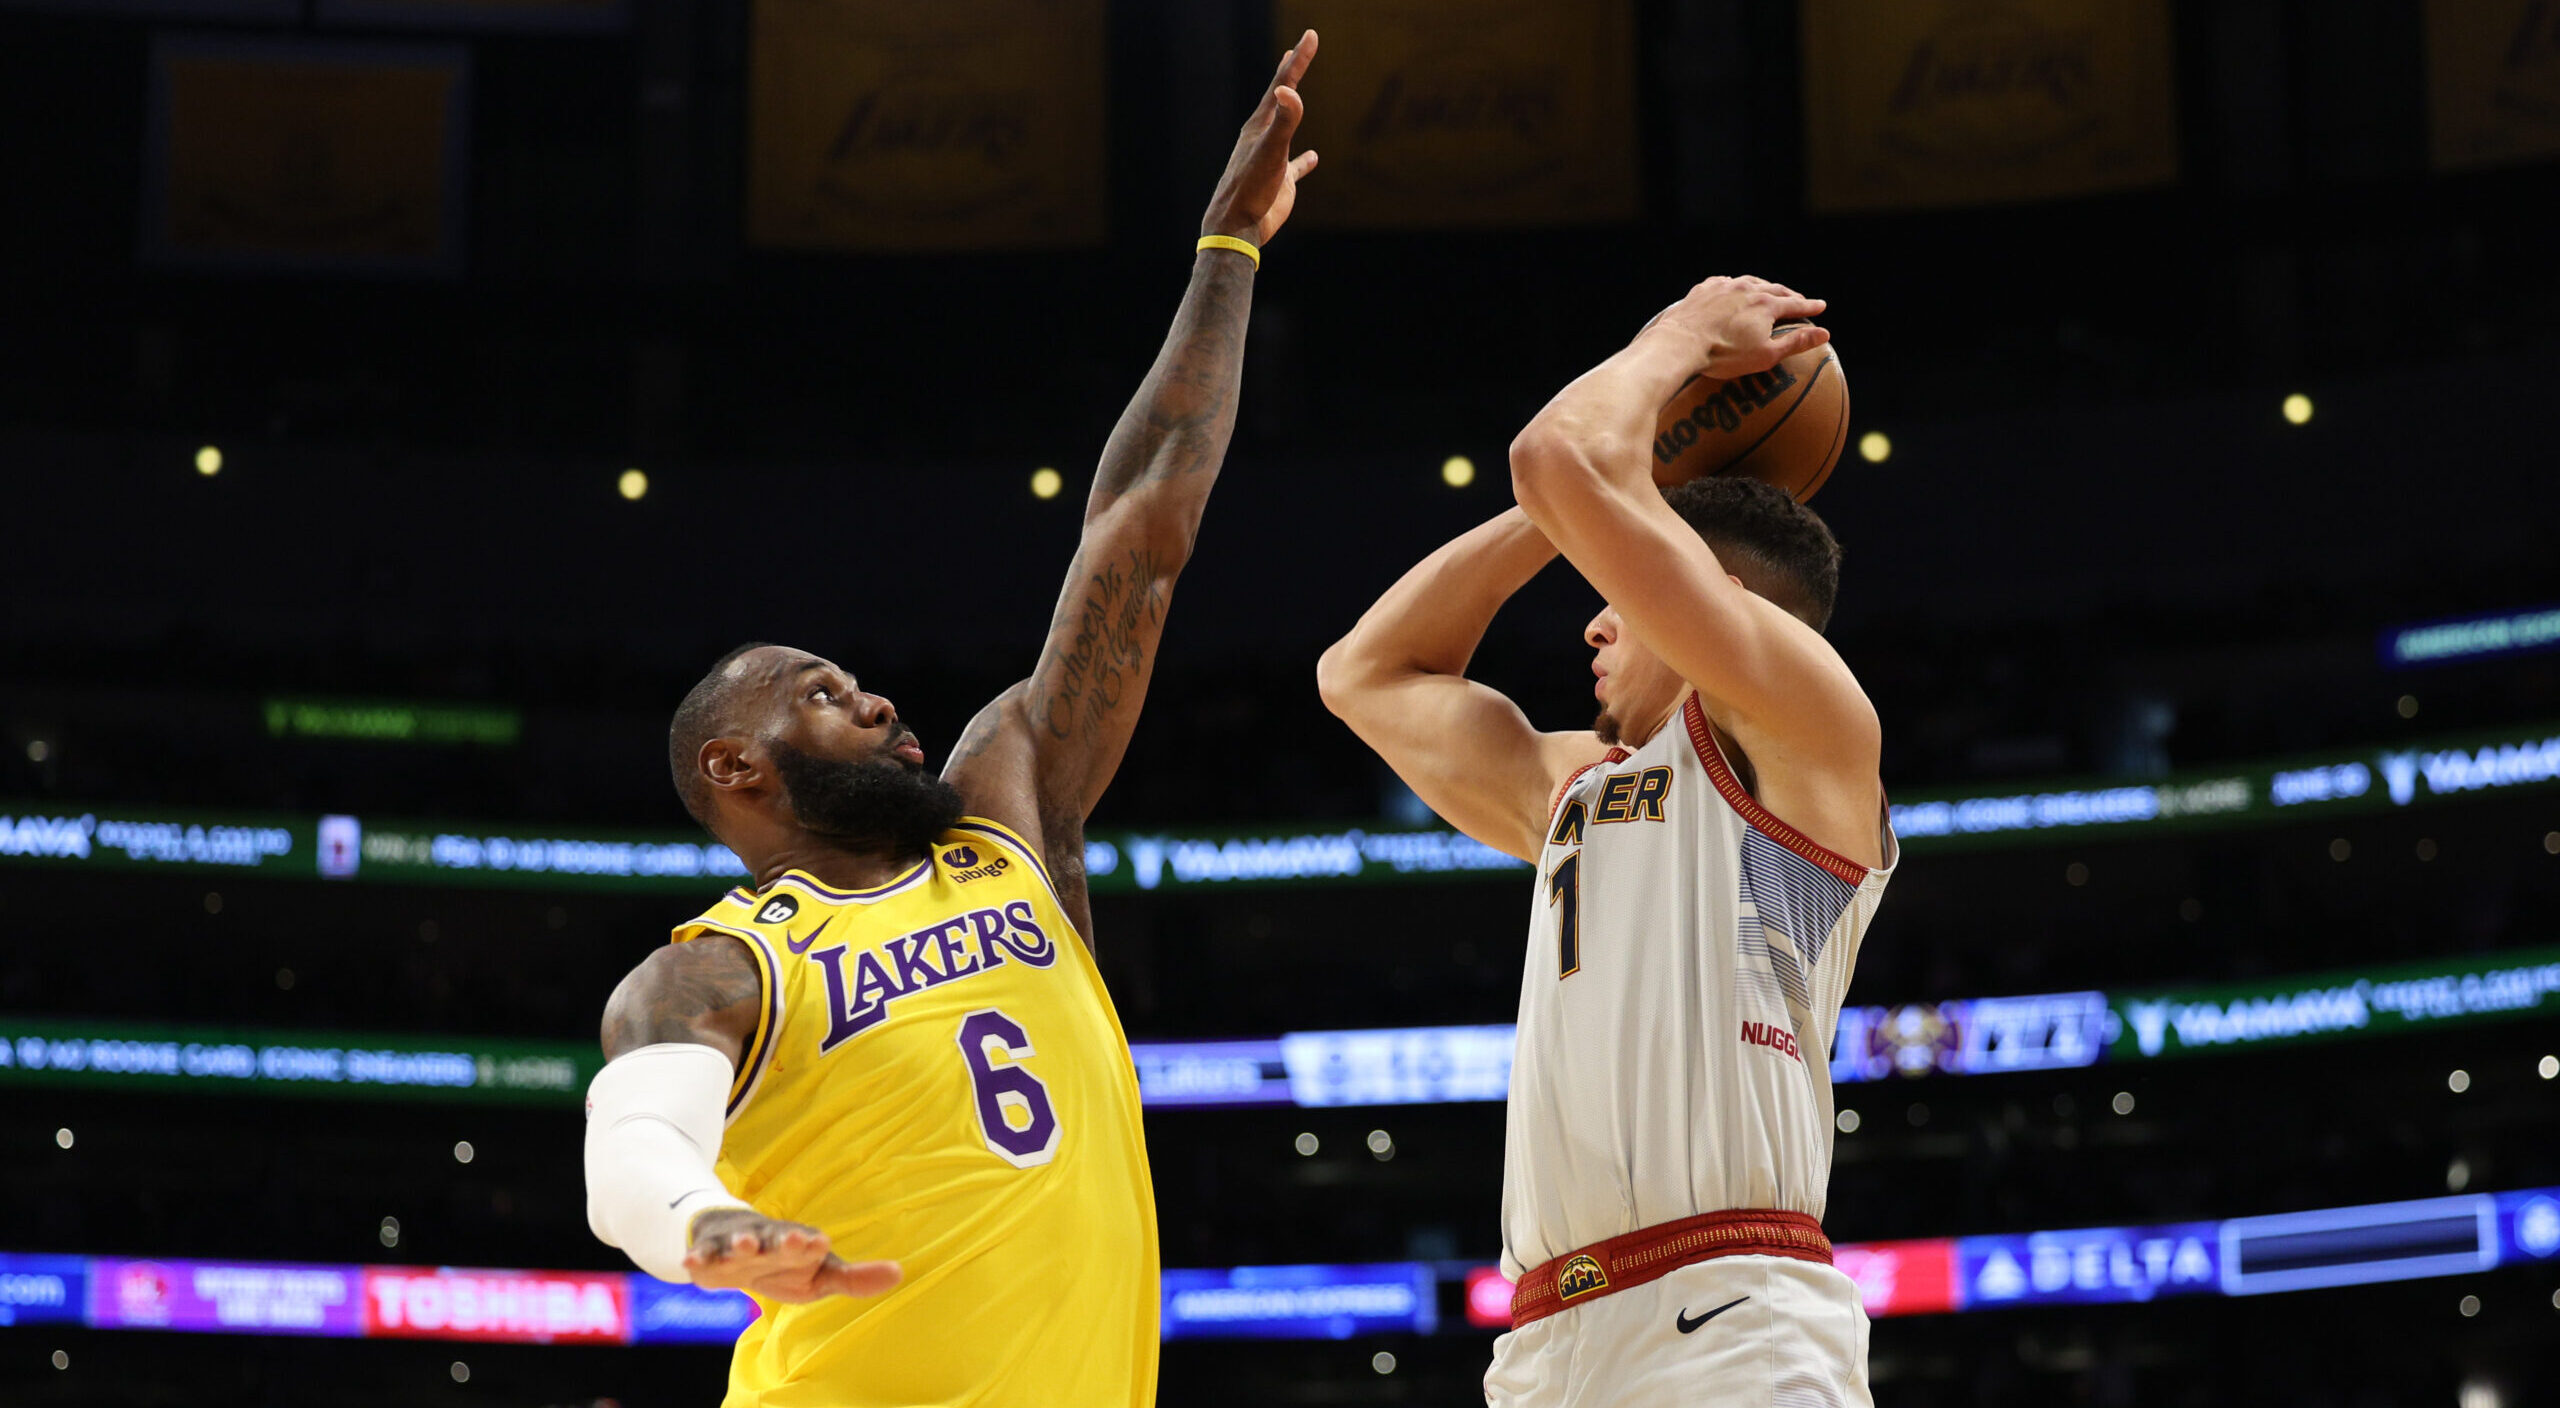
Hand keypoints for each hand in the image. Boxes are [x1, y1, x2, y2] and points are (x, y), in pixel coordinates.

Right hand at [682, 1208, 901, 1303]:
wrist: (737, 1247)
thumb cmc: (787, 1262)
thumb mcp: (820, 1275)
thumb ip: (855, 1279)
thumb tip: (901, 1272)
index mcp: (798, 1244)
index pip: (808, 1244)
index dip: (813, 1244)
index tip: (821, 1243)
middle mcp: (770, 1240)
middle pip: (778, 1238)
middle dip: (785, 1239)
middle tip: (795, 1240)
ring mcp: (739, 1245)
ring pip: (741, 1243)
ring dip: (743, 1244)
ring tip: (744, 1247)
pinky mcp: (711, 1254)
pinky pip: (704, 1255)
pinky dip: (698, 1258)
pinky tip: (691, 1263)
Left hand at [1200, 30, 1320, 245]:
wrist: (1236, 226)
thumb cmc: (1250, 187)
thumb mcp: (1270, 150)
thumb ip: (1283, 120)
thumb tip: (1287, 90)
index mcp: (1259, 125)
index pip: (1281, 84)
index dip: (1298, 59)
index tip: (1310, 36)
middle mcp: (1263, 137)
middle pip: (1279, 98)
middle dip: (1290, 72)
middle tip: (1298, 49)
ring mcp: (1271, 158)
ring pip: (1284, 127)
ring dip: (1292, 109)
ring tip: (1294, 92)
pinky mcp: (1279, 182)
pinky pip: (1294, 166)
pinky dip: (1304, 161)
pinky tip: (1312, 157)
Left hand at [1644, 276, 1829, 380]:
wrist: (1680, 343)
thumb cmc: (1724, 355)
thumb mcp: (1766, 355)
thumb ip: (1796, 342)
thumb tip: (1824, 333)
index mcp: (1766, 304)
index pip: (1795, 304)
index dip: (1810, 306)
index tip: (1821, 306)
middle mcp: (1747, 288)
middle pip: (1775, 289)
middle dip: (1789, 295)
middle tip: (1798, 300)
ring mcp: (1724, 286)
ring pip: (1750, 281)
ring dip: (1763, 287)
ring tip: (1769, 292)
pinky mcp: (1703, 289)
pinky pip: (1725, 282)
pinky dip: (1736, 285)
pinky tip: (1734, 288)